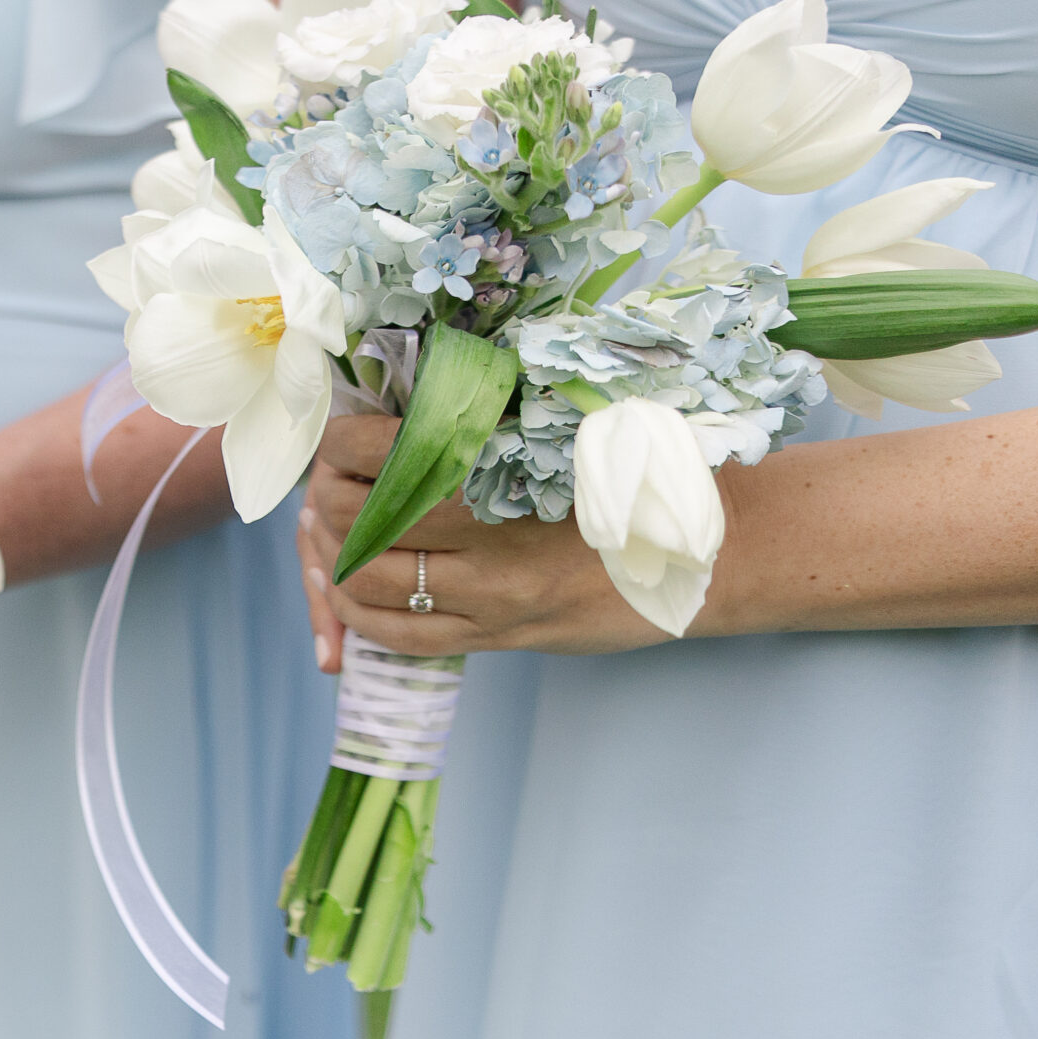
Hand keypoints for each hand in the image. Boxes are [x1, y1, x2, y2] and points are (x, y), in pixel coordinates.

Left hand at [297, 414, 671, 667]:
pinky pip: (402, 636)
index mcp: (509, 473)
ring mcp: (492, 599)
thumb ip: (490, 420)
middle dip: (326, 498)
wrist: (711, 552)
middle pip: (363, 520)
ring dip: (331, 556)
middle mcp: (492, 542)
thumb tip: (403, 400)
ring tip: (329, 530)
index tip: (339, 433)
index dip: (342, 443)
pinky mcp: (499, 638)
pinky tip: (350, 588)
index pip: (387, 454)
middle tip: (326, 481)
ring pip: (370, 583)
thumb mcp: (569, 429)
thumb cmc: (642, 475)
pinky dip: (359, 612)